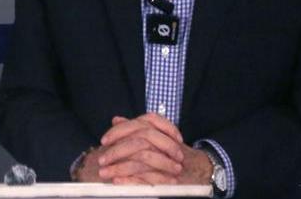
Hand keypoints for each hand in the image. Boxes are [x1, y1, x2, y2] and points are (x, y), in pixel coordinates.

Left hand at [92, 114, 212, 184]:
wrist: (199, 169)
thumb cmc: (172, 153)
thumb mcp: (155, 137)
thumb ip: (136, 129)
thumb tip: (117, 120)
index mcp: (160, 129)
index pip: (137, 125)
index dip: (119, 132)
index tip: (103, 140)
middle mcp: (166, 142)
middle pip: (138, 141)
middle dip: (116, 151)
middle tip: (101, 160)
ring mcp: (169, 159)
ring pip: (142, 160)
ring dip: (120, 168)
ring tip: (105, 174)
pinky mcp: (170, 178)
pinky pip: (148, 179)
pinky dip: (131, 180)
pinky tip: (118, 182)